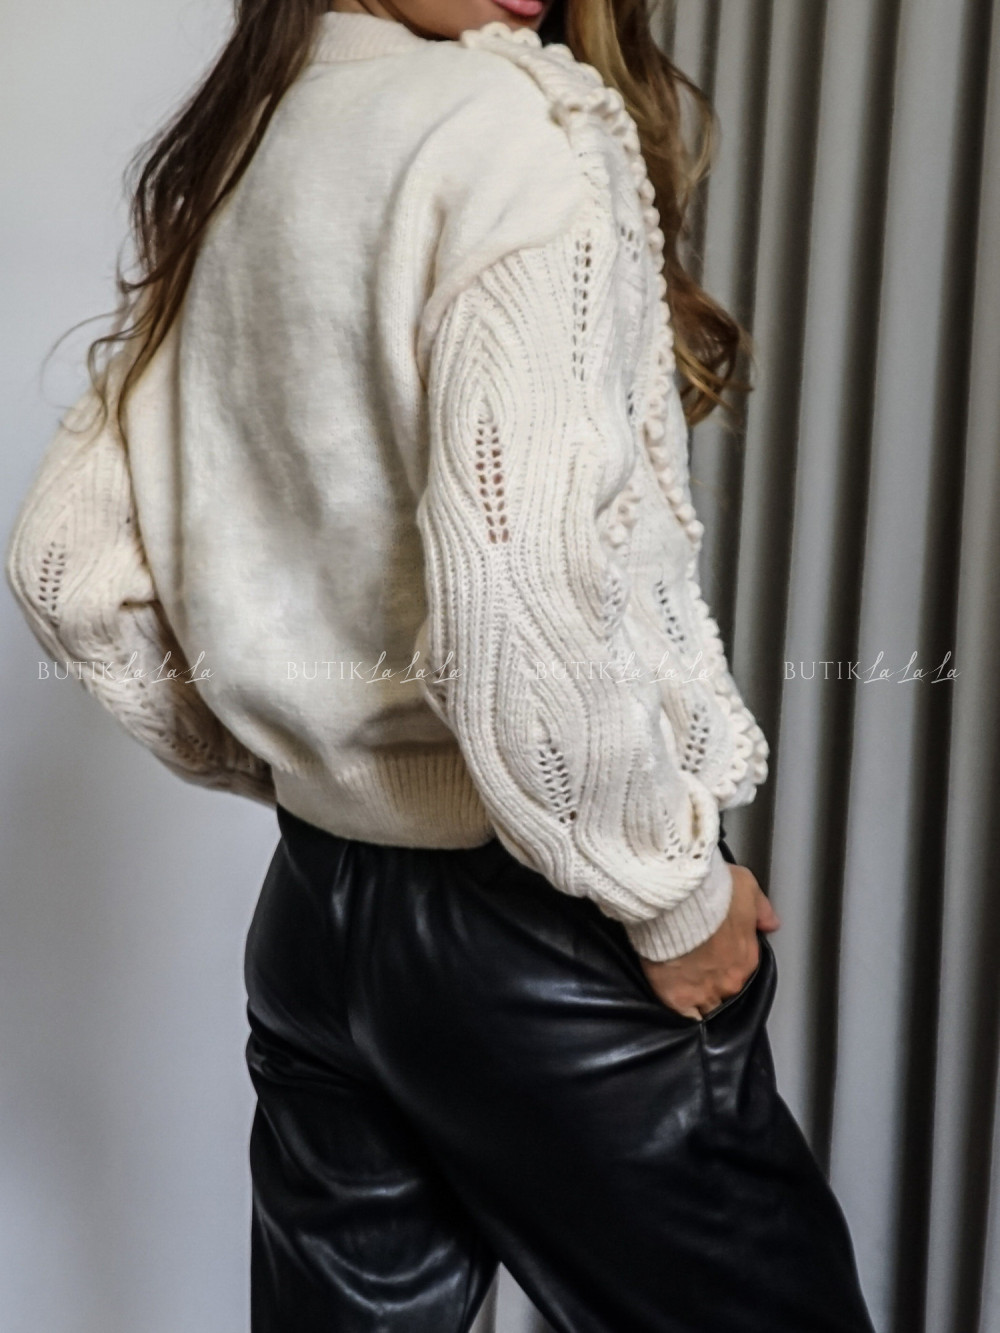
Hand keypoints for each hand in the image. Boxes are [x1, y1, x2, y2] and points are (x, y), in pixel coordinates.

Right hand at [639, 865, 780, 1018]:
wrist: (678, 900)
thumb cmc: (710, 891)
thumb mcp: (746, 886)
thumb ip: (761, 908)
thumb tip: (772, 923)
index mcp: (747, 956)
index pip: (742, 970)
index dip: (728, 965)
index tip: (716, 957)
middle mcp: (731, 980)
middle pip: (726, 993)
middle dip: (715, 985)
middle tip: (697, 973)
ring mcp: (705, 991)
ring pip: (708, 1009)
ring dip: (700, 1002)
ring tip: (686, 993)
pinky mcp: (678, 998)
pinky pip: (685, 1017)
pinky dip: (682, 1015)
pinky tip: (677, 1010)